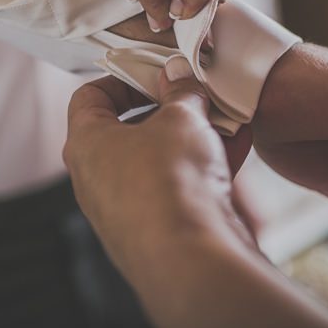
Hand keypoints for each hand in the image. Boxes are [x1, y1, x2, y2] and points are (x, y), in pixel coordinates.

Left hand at [64, 58, 252, 275]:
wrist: (191, 257)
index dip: (121, 77)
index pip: (89, 98)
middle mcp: (100, 179)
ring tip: (226, 114)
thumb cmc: (168, 182)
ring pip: (162, 158)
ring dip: (195, 135)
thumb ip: (181, 93)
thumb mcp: (180, 117)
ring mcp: (130, 207)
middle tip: (197, 92)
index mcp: (86, 145)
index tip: (153, 71)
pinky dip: (207, 163)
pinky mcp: (162, 228)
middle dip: (169, 108)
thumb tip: (180, 78)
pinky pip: (182, 186)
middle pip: (131, 129)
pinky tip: (240, 142)